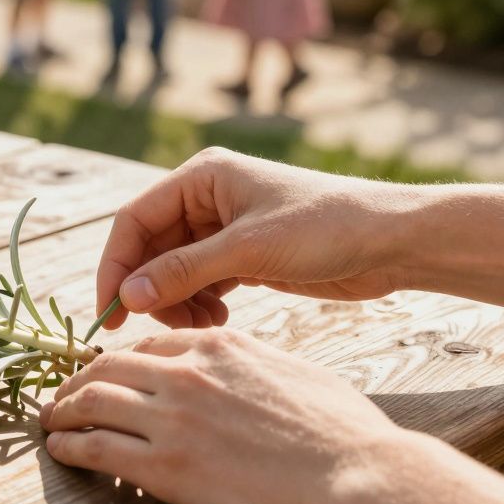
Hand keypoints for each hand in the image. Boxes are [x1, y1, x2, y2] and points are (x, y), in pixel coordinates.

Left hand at [41, 328, 403, 503]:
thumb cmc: (343, 430)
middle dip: (79, 379)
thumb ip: (252, 364)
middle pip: (110, 365)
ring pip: (92, 400)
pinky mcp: (165, 466)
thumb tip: (241, 371)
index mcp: (219, 345)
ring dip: (63, 409)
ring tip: (50, 419)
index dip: (122, 359)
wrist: (358, 474)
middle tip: (63, 394)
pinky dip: (69, 445)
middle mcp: (187, 372)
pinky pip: (97, 447)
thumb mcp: (292, 371)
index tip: (108, 372)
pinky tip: (58, 449)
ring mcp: (172, 417)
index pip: (151, 342)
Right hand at [97, 148, 412, 330]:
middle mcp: (206, 199)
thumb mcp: (249, 250)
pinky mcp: (243, 257)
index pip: (134, 221)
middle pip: (150, 248)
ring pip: (174, 271)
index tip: (109, 311)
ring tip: (204, 324)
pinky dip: (201, 305)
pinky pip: (201, 283)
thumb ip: (184, 272)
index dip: (116, 266)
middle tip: (156, 326)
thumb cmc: (325, 228)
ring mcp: (224, 229)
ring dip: (177, 302)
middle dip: (150, 289)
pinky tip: (221, 321)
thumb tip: (128, 297)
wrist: (393, 242)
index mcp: (201, 177)